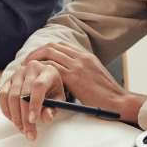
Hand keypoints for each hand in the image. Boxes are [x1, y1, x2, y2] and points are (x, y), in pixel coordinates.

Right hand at [0, 60, 64, 141]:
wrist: (44, 80)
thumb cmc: (52, 90)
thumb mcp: (58, 100)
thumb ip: (53, 109)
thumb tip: (46, 118)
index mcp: (47, 71)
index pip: (38, 86)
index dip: (35, 104)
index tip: (34, 120)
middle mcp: (31, 69)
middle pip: (23, 94)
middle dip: (25, 117)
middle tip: (29, 133)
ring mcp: (18, 74)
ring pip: (11, 96)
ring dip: (15, 116)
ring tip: (22, 129)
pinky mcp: (8, 80)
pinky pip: (2, 96)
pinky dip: (6, 110)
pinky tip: (14, 119)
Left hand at [23, 41, 146, 122]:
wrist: (119, 102)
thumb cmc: (108, 95)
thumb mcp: (95, 76)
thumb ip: (82, 72)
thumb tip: (68, 77)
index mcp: (86, 56)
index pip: (62, 45)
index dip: (46, 49)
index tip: (37, 56)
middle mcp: (82, 57)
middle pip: (53, 46)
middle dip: (37, 52)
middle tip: (27, 61)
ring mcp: (78, 65)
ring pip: (50, 53)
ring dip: (36, 59)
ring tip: (27, 67)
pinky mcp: (75, 77)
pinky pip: (53, 68)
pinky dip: (41, 70)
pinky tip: (34, 76)